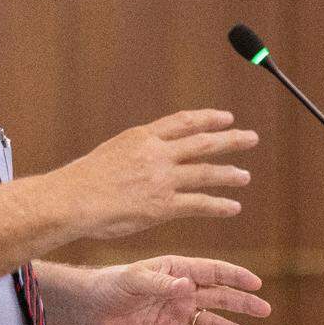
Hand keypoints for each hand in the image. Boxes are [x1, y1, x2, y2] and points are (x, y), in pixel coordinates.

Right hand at [53, 109, 257, 239]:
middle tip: (251, 137)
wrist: (72, 200)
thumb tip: (145, 154)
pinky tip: (233, 207)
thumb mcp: (111, 152)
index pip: (182, 122)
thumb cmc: (82, 181)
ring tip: (245, 176)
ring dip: (229, 174)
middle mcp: (156, 154)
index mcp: (142, 138)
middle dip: (230, 139)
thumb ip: (134, 152)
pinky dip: (219, 205)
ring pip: (205, 172)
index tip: (225, 117)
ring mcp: (161, 179)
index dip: (207, 119)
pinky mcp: (162, 206)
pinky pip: (199, 204)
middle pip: (202, 142)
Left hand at [81, 255, 271, 324]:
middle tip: (265, 309)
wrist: (89, 308)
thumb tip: (188, 284)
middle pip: (217, 297)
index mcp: (175, 271)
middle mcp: (179, 292)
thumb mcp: (134, 279)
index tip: (256, 283)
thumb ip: (161, 282)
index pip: (211, 272)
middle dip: (241, 303)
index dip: (234, 276)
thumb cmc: (110, 284)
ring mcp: (174, 315)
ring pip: (208, 324)